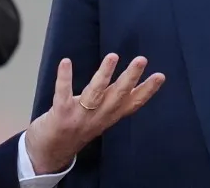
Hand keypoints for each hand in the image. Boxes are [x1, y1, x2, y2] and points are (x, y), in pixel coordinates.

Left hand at [25, 54, 163, 173]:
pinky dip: (64, 78)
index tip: (160, 76)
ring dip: (105, 75)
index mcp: (108, 117)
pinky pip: (63, 94)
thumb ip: (110, 102)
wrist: (50, 153)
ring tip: (113, 56)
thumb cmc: (74, 129)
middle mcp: (98, 117)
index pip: (132, 104)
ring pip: (95, 94)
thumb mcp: (99, 118)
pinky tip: (66, 62)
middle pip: (117, 96)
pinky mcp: (60, 114)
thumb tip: (128, 83)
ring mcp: (79, 116)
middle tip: (141, 60)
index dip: (147, 91)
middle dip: (130, 78)